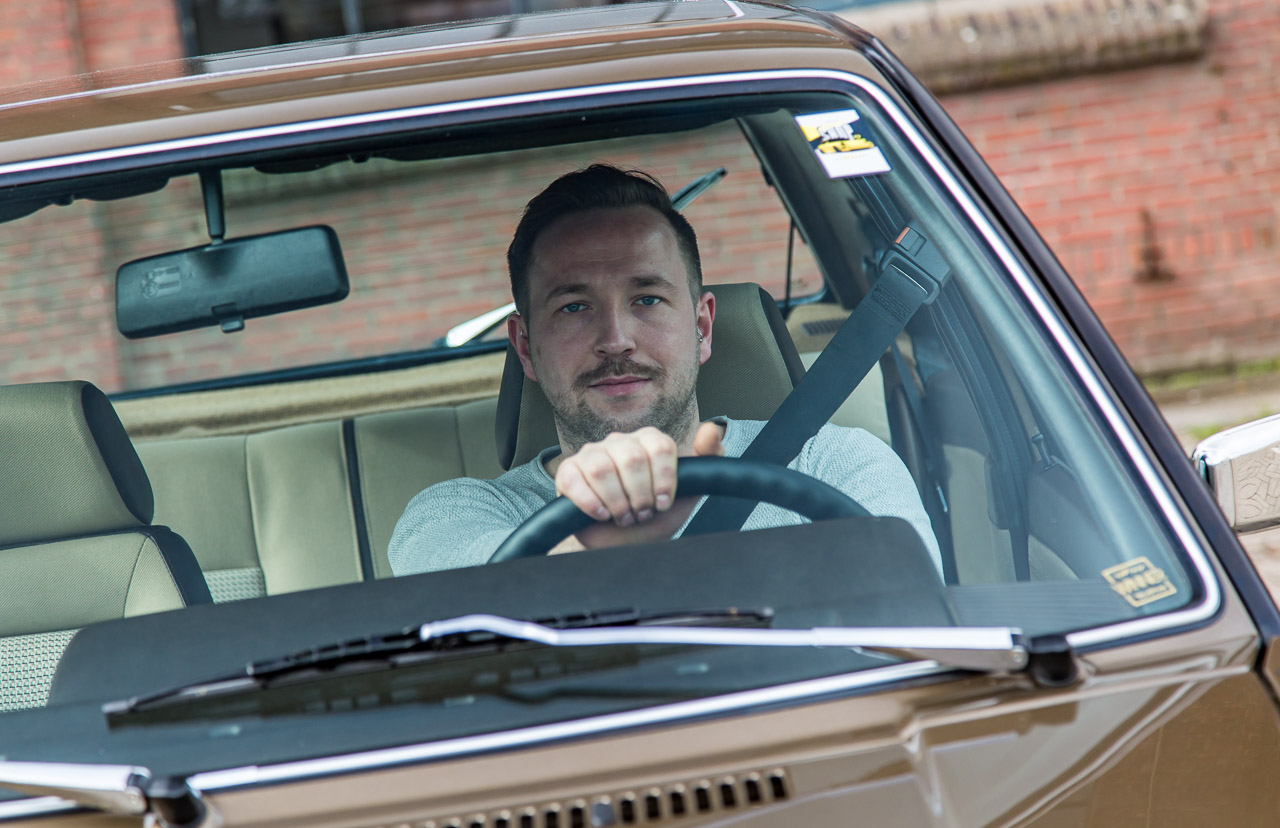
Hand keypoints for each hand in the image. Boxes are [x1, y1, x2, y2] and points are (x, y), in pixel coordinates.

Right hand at [550, 422, 724, 551]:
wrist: (624, 543)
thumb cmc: (654, 514)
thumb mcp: (688, 492)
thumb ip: (707, 460)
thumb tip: (712, 429)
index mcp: (648, 440)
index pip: (660, 446)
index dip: (664, 480)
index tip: (663, 503)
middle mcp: (619, 441)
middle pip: (632, 458)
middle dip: (640, 496)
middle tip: (642, 514)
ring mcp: (591, 454)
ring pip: (602, 468)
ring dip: (617, 502)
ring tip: (623, 517)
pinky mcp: (567, 472)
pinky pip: (575, 480)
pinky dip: (591, 503)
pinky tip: (602, 515)